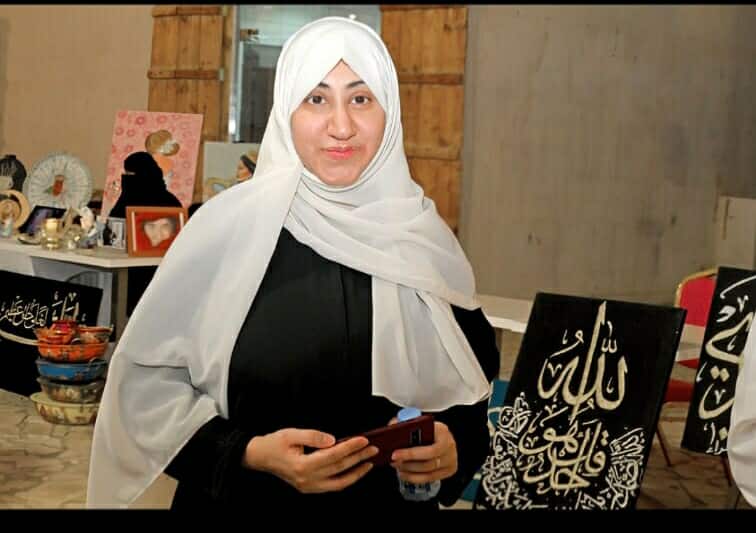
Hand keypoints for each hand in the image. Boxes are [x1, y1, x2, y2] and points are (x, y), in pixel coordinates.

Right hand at [242, 428, 377, 492]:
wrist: (260, 457)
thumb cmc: (274, 444)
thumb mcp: (292, 434)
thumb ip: (313, 436)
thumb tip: (333, 440)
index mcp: (302, 465)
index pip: (333, 455)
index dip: (350, 447)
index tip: (363, 440)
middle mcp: (307, 479)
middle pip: (339, 469)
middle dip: (358, 458)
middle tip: (372, 449)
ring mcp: (309, 486)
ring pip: (339, 482)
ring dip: (356, 473)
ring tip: (369, 462)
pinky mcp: (310, 487)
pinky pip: (333, 486)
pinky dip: (346, 479)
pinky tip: (355, 471)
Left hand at [390, 421, 457, 483]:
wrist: (442, 435)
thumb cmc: (428, 428)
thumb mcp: (418, 421)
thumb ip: (405, 423)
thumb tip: (392, 428)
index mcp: (443, 432)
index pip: (429, 448)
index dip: (411, 454)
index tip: (395, 453)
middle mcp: (449, 447)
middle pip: (428, 463)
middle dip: (407, 464)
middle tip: (393, 461)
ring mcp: (451, 460)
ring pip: (428, 473)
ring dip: (409, 471)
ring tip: (397, 466)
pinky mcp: (448, 470)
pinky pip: (429, 478)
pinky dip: (414, 478)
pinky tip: (404, 473)